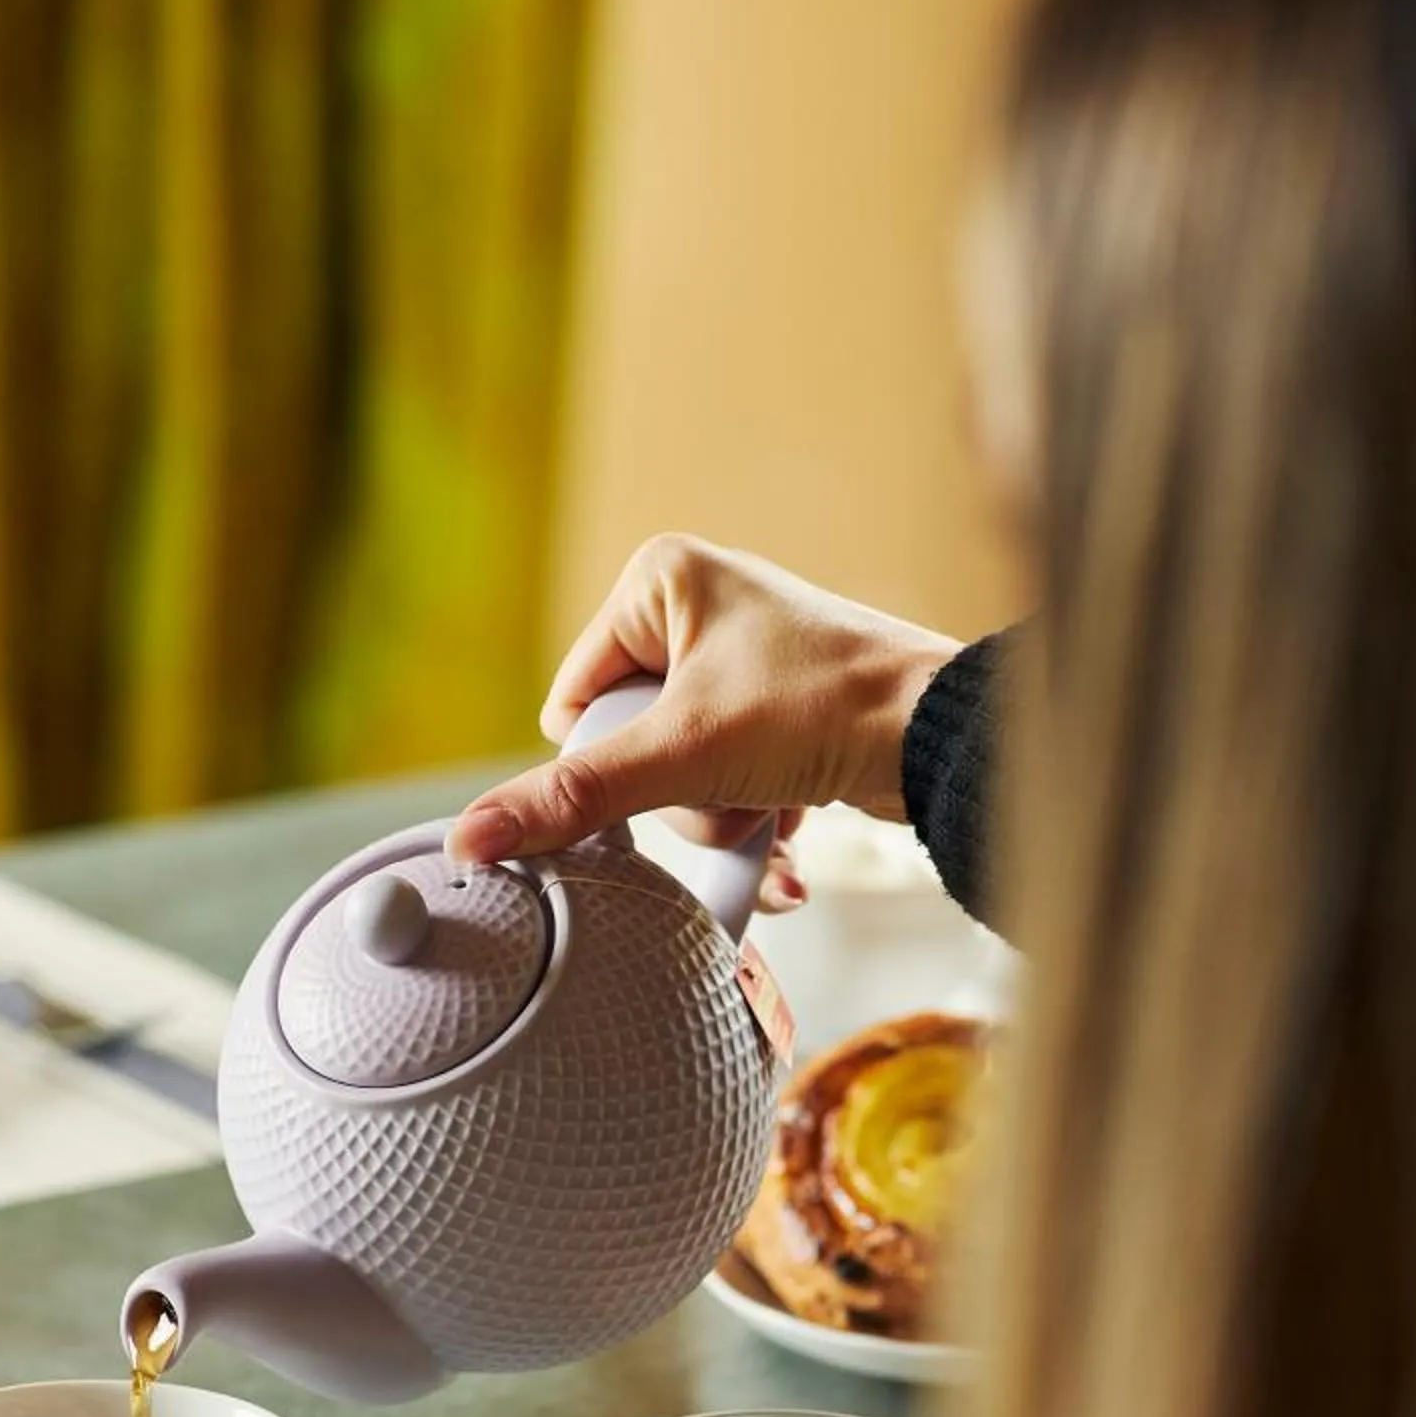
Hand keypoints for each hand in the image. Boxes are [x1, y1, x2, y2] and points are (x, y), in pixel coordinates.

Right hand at [449, 537, 960, 906]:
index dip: (613, 760)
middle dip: (680, 796)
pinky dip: (756, 821)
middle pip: (631, 746)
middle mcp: (700, 606)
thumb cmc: (827, 710)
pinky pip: (731, 782)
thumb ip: (575, 798)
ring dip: (722, 816)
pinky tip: (790, 835)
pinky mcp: (781, 712)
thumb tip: (474, 837)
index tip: (667, 769)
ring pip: (680, 777)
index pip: (576, 702)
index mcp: (661, 579)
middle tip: (731, 789)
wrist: (942, 739)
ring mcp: (743, 662)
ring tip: (773, 804)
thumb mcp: (683, 757)